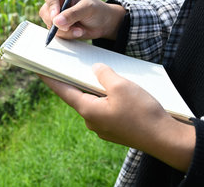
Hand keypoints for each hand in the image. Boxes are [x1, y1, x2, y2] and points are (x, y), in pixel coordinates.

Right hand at [39, 0, 125, 39]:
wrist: (103, 24)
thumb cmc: (96, 10)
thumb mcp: (87, 9)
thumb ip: (73, 14)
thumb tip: (56, 21)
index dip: (51, 4)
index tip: (56, 15)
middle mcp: (57, 3)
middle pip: (45, 12)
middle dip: (57, 22)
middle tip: (68, 27)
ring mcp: (56, 17)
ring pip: (51, 25)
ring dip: (65, 31)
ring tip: (80, 29)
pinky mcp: (59, 28)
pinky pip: (57, 34)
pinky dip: (68, 35)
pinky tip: (79, 32)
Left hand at [39, 63, 194, 171]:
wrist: (165, 139)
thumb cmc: (142, 112)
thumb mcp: (121, 86)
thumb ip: (104, 74)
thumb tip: (96, 69)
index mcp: (88, 110)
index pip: (63, 91)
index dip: (50, 79)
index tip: (38, 69)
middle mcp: (91, 121)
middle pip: (78, 95)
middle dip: (76, 80)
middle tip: (71, 64)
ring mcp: (103, 127)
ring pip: (94, 101)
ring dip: (95, 88)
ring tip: (99, 73)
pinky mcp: (115, 129)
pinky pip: (106, 109)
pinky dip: (107, 97)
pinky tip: (116, 89)